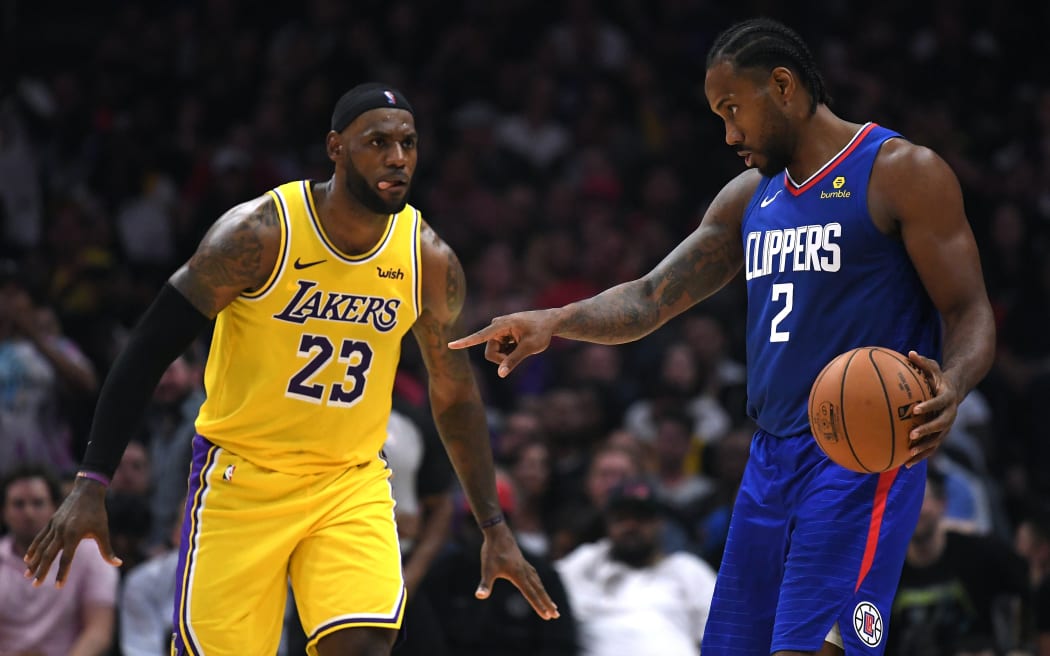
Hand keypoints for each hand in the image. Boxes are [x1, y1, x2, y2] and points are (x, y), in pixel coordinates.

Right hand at [23, 478, 121, 586]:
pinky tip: (28, 558)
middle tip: (35, 585)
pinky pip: (40, 537)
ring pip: (41, 547)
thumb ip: (107, 550)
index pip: (67, 558)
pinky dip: (33, 548)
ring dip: (34, 561)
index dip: (62, 573)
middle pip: (49, 555)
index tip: (57, 586)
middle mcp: (61, 531)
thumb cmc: (97, 513)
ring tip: (27, 574)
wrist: (87, 491)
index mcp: (74, 535)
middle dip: (42, 571)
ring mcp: (54, 526)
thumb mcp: (103, 531)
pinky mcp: (51, 522)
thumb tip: (118, 564)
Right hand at [447, 310, 556, 377]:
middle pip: (490, 352)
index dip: (465, 342)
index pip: (480, 336)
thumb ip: (514, 360)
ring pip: (495, 353)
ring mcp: (498, 330)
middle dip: (503, 359)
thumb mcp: (530, 348)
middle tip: (521, 353)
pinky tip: (521, 343)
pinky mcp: (501, 334)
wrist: (550, 321)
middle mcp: (496, 326)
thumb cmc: (542, 332)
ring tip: (522, 346)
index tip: (449, 345)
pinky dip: (510, 351)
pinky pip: (500, 350)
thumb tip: (500, 374)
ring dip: (508, 355)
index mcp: (501, 325)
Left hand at [475, 523, 558, 619]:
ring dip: (546, 595)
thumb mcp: (486, 569)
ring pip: (539, 584)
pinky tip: (539, 586)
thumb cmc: (491, 552)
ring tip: (553, 604)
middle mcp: (525, 572)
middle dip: (547, 603)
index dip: (539, 606)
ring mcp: (525, 567)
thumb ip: (485, 584)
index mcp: (518, 576)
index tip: (547, 616)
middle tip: (556, 615)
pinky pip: (535, 577)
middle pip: (539, 591)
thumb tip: (480, 595)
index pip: (531, 594)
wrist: (497, 533)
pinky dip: (540, 585)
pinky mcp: (523, 563)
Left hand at [904, 350, 958, 466]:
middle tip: (911, 434)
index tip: (915, 409)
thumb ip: (923, 362)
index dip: (929, 406)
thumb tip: (910, 353)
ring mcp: (947, 427)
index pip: (939, 403)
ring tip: (908, 455)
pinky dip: (921, 456)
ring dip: (924, 448)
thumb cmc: (938, 377)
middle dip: (926, 431)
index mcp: (947, 398)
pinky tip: (905, 464)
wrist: (955, 390)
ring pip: (937, 440)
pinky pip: (932, 447)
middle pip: (940, 425)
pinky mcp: (941, 435)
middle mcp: (950, 414)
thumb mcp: (933, 367)